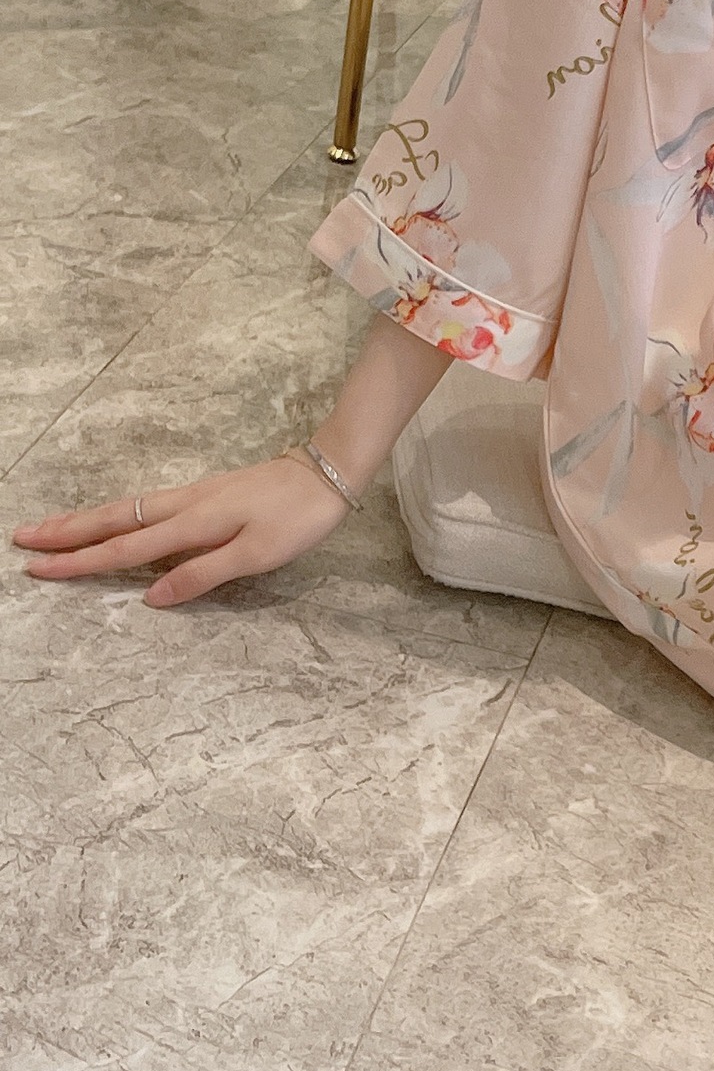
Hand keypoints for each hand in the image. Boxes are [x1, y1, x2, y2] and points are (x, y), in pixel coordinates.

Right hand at [12, 453, 352, 607]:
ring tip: (50, 528)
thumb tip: (150, 597)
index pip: (125, 549)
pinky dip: (116, 512)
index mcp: (193, 524)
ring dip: (86, 519)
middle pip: (113, 520)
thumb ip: (203, 575)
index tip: (38, 569)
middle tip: (21, 540)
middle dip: (66, 532)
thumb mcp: (256, 554)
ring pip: (127, 508)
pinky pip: (147, 504)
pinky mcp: (207, 493)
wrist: (326, 473)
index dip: (81, 562)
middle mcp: (184, 506)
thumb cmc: (297, 517)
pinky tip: (111, 518)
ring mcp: (194, 496)